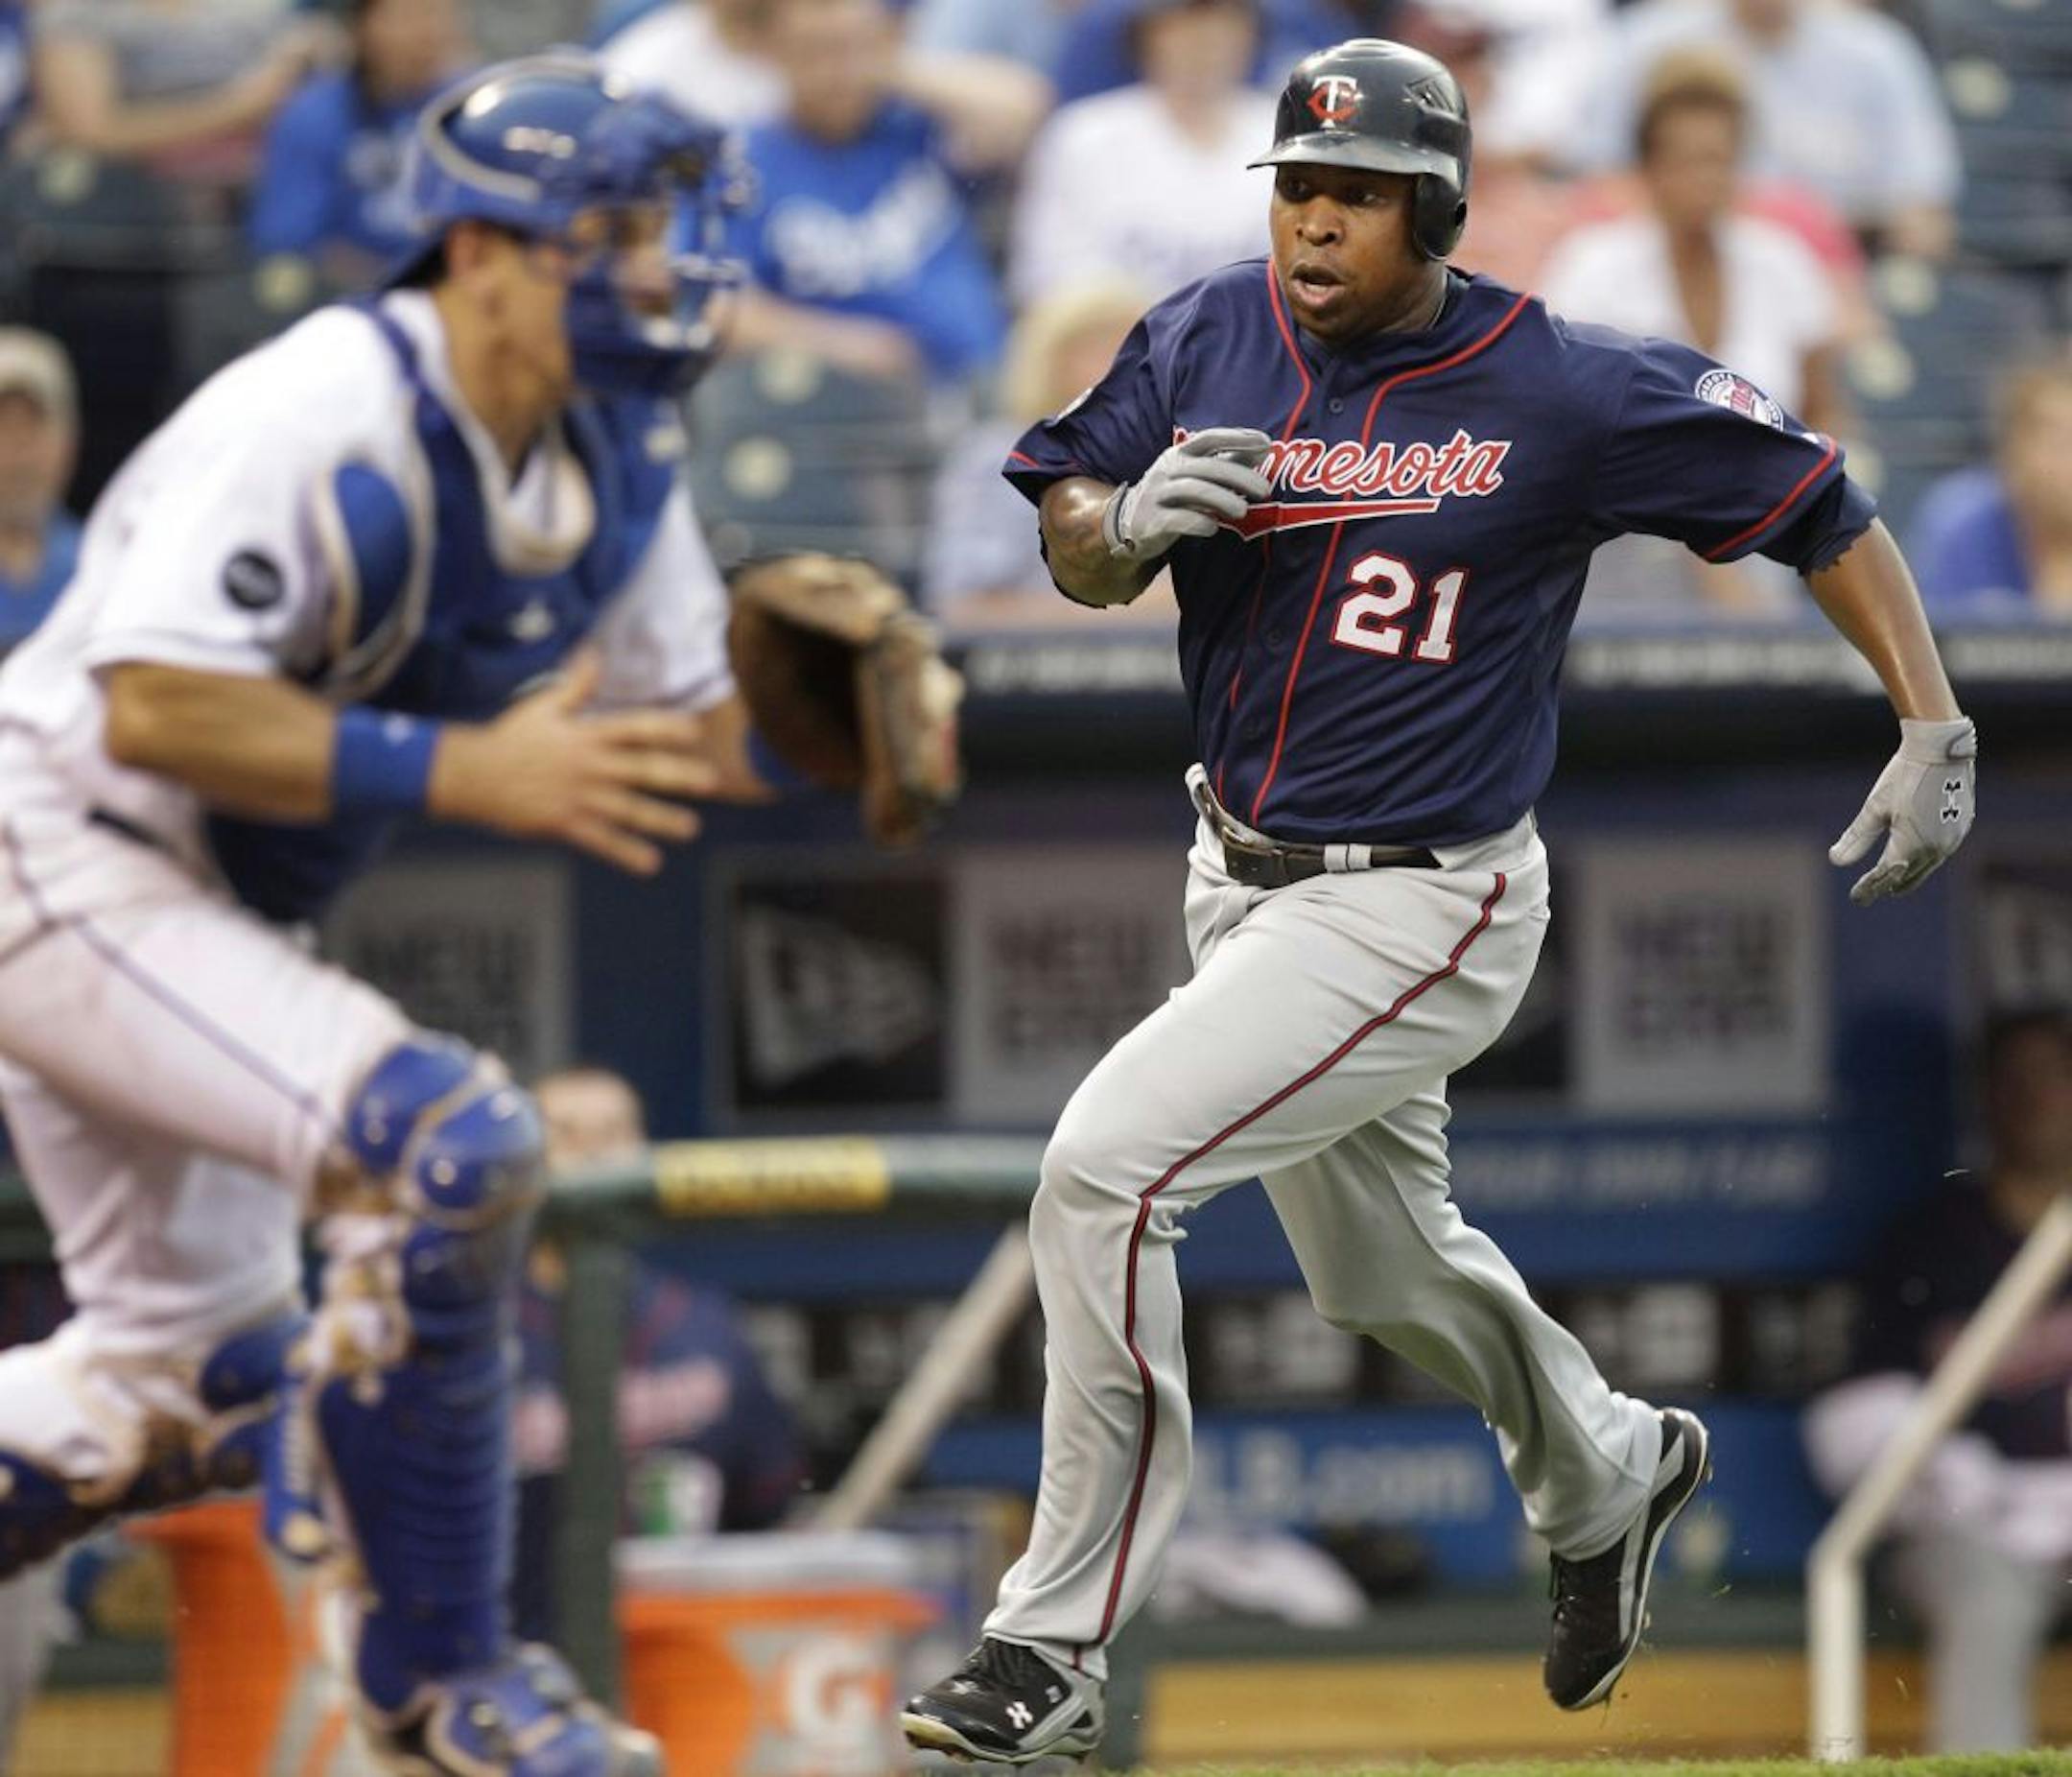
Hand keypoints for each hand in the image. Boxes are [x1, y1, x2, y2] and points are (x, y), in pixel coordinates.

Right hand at [429, 653, 719, 874]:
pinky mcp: (564, 824)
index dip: (665, 727)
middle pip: (640, 769)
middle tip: (712, 781)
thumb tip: (595, 653)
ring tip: (692, 828)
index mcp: (586, 735)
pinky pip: (601, 842)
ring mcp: (578, 797)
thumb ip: (575, 684)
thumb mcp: (541, 706)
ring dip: (661, 819)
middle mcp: (588, 766)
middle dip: (678, 775)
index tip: (695, 730)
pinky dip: (626, 853)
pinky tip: (651, 864)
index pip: (633, 727)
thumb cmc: (509, 738)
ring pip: (627, 809)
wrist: (471, 774)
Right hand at [1102, 428, 1273, 562]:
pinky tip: (1213, 528)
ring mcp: (1157, 495)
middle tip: (1265, 490)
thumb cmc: (1172, 497)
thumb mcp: (1196, 475)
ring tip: (1243, 511)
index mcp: (1180, 454)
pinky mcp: (1151, 522)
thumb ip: (1226, 463)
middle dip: (1239, 476)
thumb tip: (1261, 450)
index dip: (1237, 438)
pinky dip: (1197, 522)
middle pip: (1207, 467)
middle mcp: (1167, 469)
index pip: (1210, 438)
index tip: (1266, 443)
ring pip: (1193, 490)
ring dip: (1222, 499)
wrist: (1127, 525)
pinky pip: (1176, 519)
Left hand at [1829, 715, 1975, 905]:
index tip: (1856, 897)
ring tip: (1894, 883)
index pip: (1885, 874)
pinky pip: (1941, 852)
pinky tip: (1919, 859)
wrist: (1941, 750)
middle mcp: (1936, 847)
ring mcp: (1952, 838)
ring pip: (1927, 866)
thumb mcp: (1874, 807)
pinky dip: (1926, 860)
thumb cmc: (1903, 776)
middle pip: (1908, 875)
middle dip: (1889, 885)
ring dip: (1909, 875)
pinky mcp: (1961, 826)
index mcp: (1911, 844)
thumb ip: (1857, 837)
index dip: (1869, 887)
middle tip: (1872, 893)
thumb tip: (1835, 861)